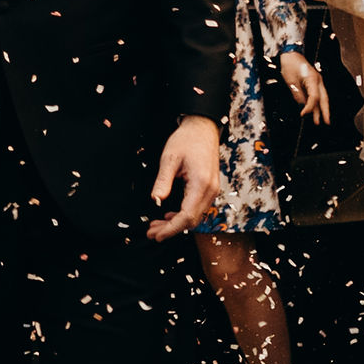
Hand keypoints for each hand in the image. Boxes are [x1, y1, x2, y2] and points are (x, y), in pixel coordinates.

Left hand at [145, 115, 224, 237]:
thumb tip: (155, 200)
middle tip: (152, 232)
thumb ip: (163, 181)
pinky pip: (197, 208)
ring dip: (176, 223)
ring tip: (156, 225)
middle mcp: (210, 190)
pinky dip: (183, 215)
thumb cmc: (187, 140)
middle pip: (191, 220)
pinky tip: (169, 215)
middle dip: (171, 229)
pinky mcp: (210, 189)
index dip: (171, 228)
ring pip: (195, 216)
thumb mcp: (169, 158)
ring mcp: (212, 190)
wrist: (203, 129)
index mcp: (201, 184)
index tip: (156, 234)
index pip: (187, 216)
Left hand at [276, 49, 331, 126]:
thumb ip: (297, 94)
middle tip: (326, 122)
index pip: (314, 97)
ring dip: (321, 109)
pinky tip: (315, 111)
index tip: (303, 114)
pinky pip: (317, 95)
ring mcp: (317, 81)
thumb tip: (302, 105)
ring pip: (322, 98)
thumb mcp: (290, 81)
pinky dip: (316, 104)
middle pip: (324, 98)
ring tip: (320, 120)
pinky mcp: (313, 83)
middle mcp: (318, 80)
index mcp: (313, 79)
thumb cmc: (290, 64)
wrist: (290, 54)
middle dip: (325, 111)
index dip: (309, 108)